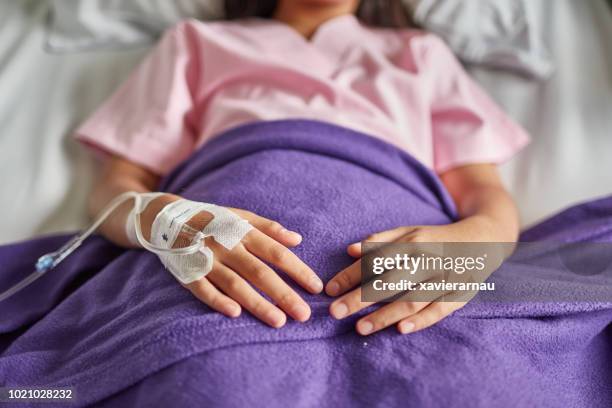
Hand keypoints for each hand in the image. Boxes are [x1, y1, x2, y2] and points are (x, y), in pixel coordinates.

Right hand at [141, 198, 322, 327]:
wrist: (168, 219)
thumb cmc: (213, 220)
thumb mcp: (241, 216)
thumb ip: (269, 228)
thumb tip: (297, 239)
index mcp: (243, 232)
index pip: (277, 253)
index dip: (298, 270)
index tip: (316, 287)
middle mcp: (227, 246)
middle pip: (260, 273)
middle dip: (284, 294)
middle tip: (304, 315)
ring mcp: (207, 260)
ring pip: (236, 285)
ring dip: (257, 304)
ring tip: (279, 321)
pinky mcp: (188, 273)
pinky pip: (204, 290)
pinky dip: (218, 301)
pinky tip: (235, 314)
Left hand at [326, 219, 503, 335]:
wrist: (484, 238)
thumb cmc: (436, 239)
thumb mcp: (409, 232)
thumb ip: (380, 240)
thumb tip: (349, 249)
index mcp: (411, 243)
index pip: (374, 260)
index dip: (350, 275)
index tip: (329, 290)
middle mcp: (426, 259)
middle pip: (388, 282)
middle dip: (359, 298)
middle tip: (334, 312)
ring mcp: (444, 278)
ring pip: (411, 299)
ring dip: (385, 315)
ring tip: (359, 328)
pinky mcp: (460, 293)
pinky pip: (440, 310)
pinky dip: (421, 320)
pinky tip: (401, 329)